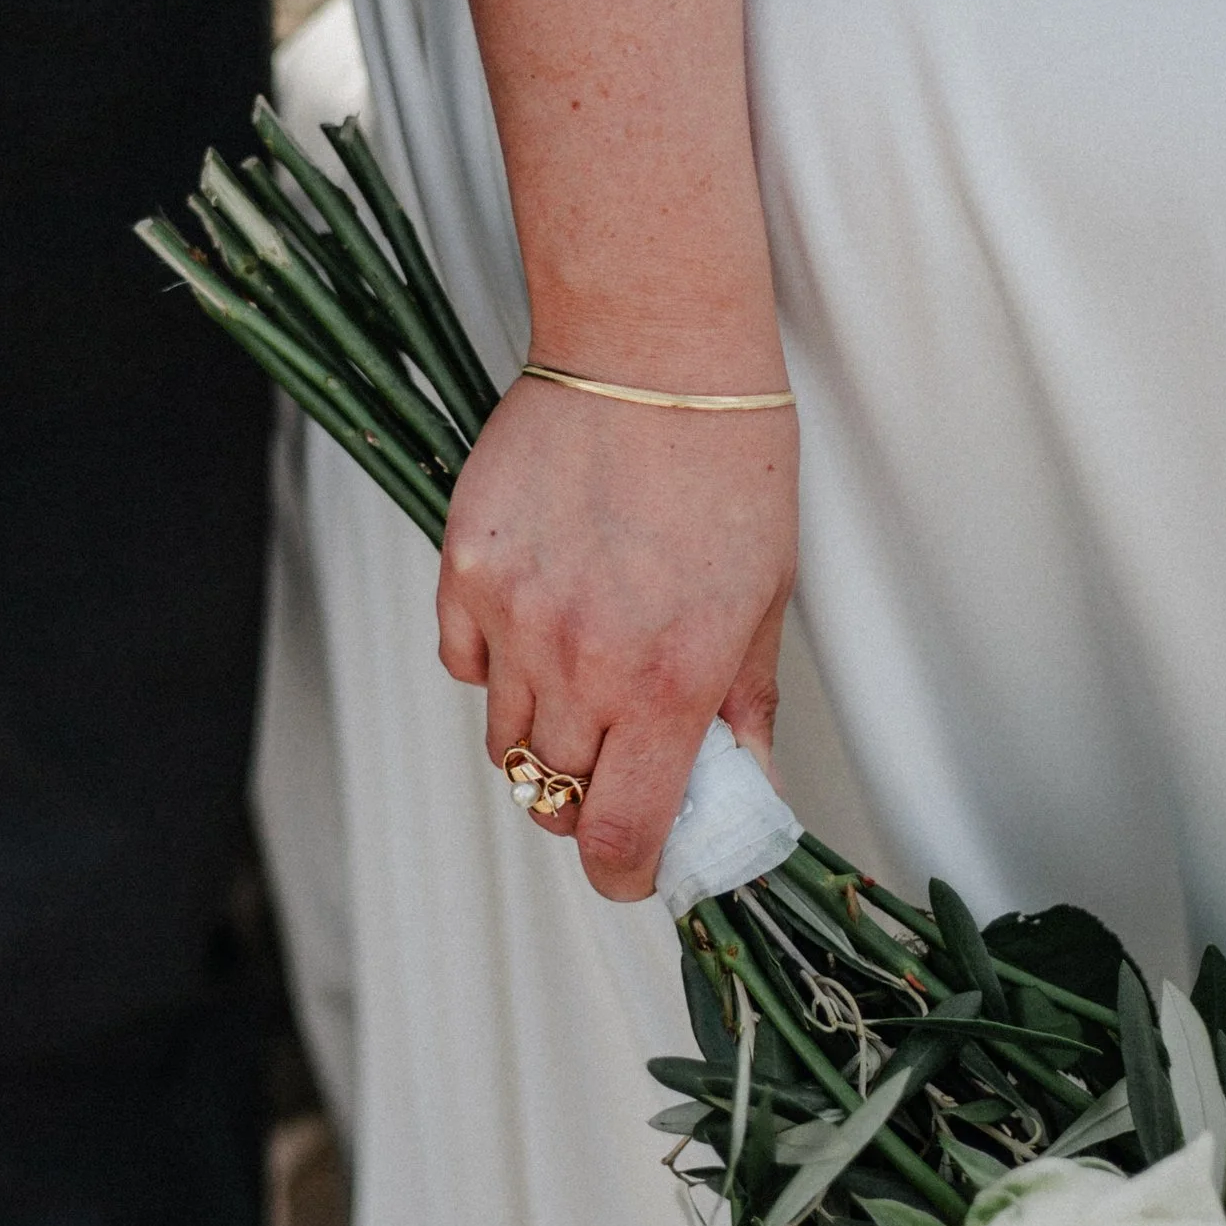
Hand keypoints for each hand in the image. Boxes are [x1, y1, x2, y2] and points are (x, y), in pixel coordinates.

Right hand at [437, 376, 797, 900]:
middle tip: (621, 760)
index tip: (636, 868)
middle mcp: (583, 664)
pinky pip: (463, 663)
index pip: (620, 839)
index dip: (626, 875)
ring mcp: (514, 617)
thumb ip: (742, 709)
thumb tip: (744, 794)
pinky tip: (538, 618)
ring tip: (586, 674)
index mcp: (669, 684)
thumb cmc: (728, 463)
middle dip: (589, 798)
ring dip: (544, 734)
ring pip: (506, 737)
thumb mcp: (763, 599)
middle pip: (554, 796)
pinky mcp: (465, 569)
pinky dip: (493, 666)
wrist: (654, 350)